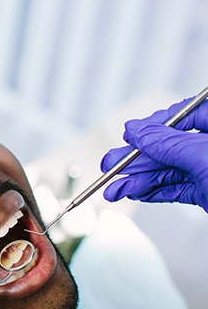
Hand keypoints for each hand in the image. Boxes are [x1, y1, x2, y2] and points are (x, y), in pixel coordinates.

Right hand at [101, 97, 207, 212]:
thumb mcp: (202, 155)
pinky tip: (134, 193)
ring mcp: (207, 169)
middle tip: (110, 165)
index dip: (152, 125)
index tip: (129, 135)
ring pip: (167, 171)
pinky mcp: (205, 192)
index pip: (182, 115)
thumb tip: (138, 130)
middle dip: (136, 160)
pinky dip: (153, 192)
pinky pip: (174, 189)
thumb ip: (169, 144)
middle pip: (168, 147)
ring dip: (138, 181)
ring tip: (114, 190)